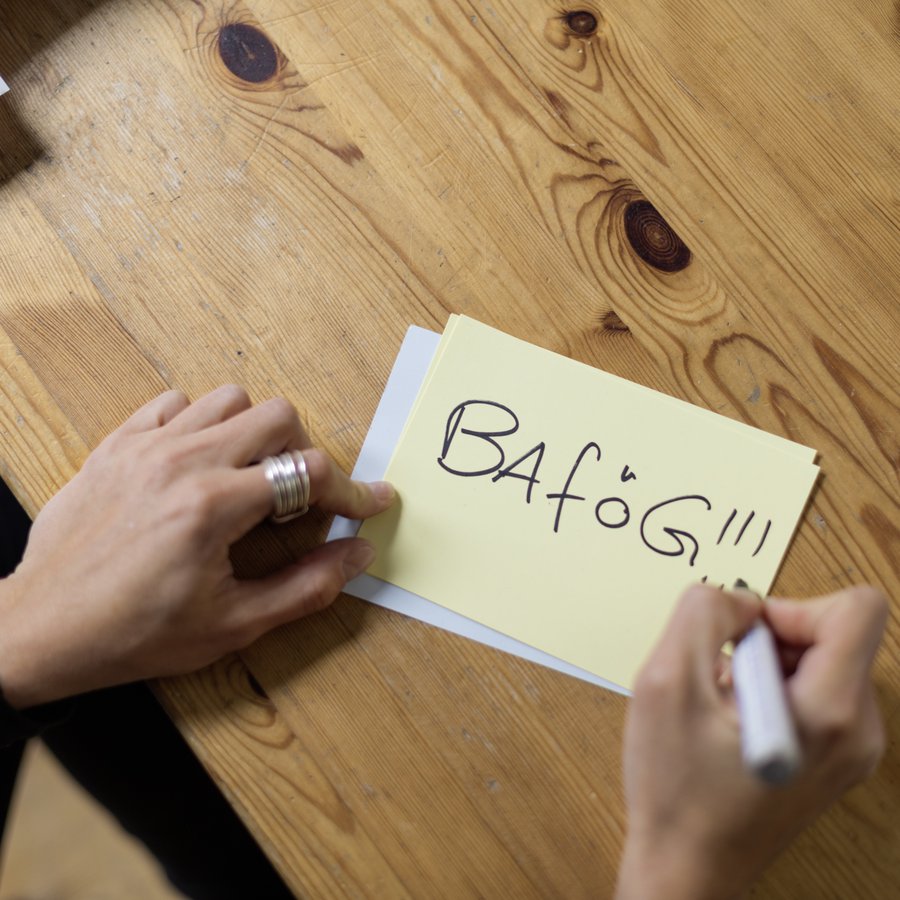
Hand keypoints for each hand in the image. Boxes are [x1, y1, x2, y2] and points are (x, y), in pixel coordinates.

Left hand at [0, 385, 392, 708]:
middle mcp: (181, 462)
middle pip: (276, 416)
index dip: (352, 491)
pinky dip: (199, 422)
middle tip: (297, 497)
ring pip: (227, 398)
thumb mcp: (233, 625)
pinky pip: (172, 403)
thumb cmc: (133, 634)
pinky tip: (198, 462)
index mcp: (213, 507)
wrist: (41, 631)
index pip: (308, 473)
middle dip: (302, 454)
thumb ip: (307, 586)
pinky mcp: (115, 446)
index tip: (370, 503)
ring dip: (253, 432)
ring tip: (249, 475)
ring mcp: (144, 447)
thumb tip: (358, 554)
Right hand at [615, 583, 886, 899]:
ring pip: (818, 660)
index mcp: (830, 710)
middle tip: (721, 680)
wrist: (687, 871)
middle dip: (768, 639)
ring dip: (763, 665)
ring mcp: (850, 749)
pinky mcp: (834, 759)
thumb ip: (702, 613)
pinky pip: (811, 691)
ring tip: (722, 708)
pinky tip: (731, 725)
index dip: (792, 604)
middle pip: (833, 633)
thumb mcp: (666, 681)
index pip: (857, 608)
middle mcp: (858, 731)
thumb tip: (738, 600)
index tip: (744, 638)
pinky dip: (768, 690)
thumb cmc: (677, 789)